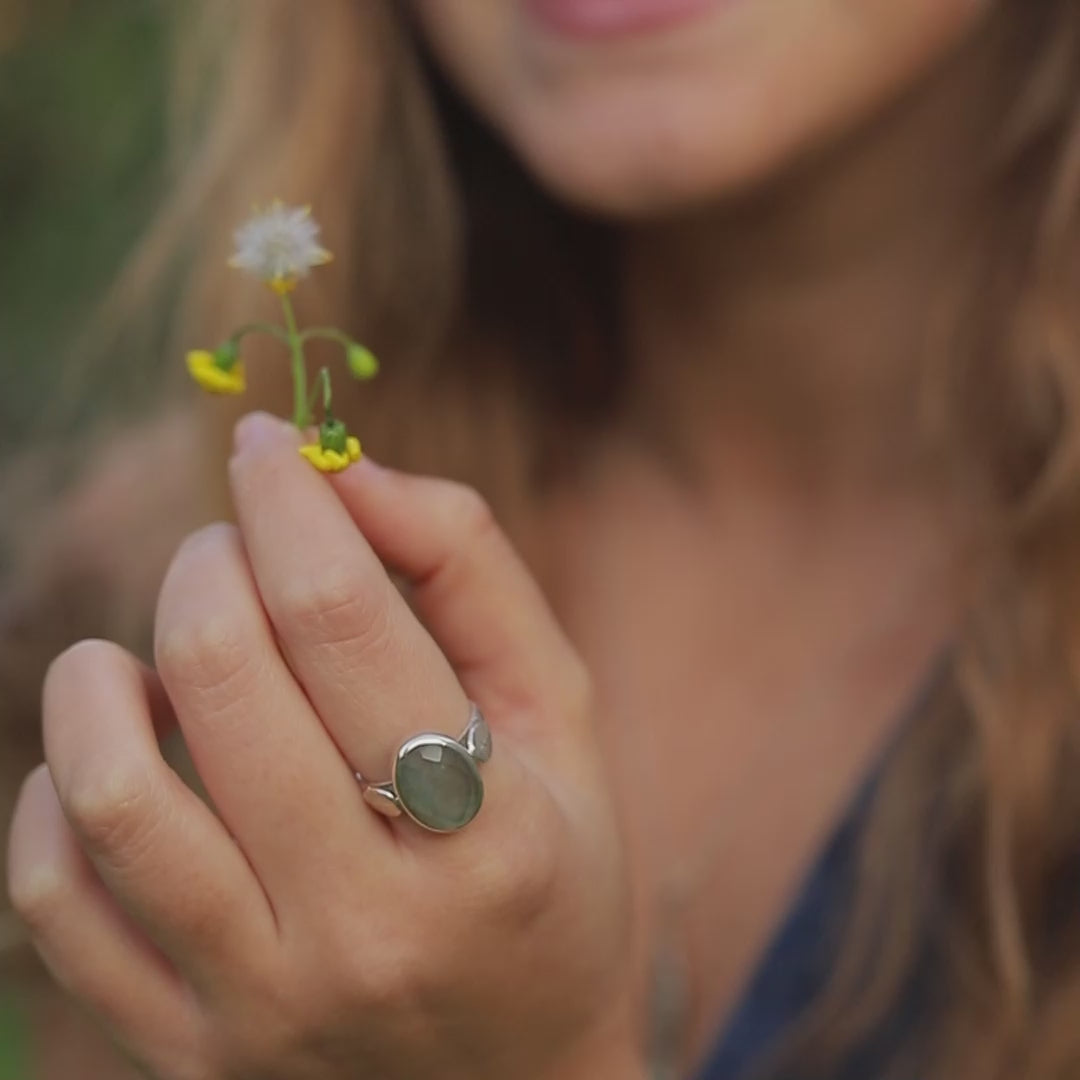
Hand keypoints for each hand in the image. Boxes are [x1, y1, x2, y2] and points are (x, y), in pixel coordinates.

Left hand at [6, 413, 640, 1079]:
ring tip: (150, 650)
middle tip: (235, 549)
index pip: (341, 616)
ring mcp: (266, 1002)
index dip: (287, 498)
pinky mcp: (190, 1051)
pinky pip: (59, 903)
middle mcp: (369, 925)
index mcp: (487, 830)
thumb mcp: (559, 713)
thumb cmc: (552, 868)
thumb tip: (348, 474)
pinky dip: (56, 795)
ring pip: (113, 792)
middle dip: (210, 561)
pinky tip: (119, 755)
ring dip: (104, 671)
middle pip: (222, 675)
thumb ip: (472, 572)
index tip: (264, 445)